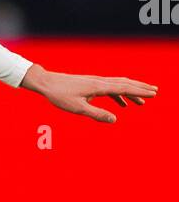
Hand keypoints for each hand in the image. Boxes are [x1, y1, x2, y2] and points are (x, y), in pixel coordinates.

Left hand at [21, 64, 157, 123]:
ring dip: (131, 92)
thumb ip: (97, 114)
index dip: (139, 91)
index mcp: (99, 86)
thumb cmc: (60, 96)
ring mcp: (96, 82)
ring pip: (118, 85)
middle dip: (140, 88)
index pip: (124, 88)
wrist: (47, 82)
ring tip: (142, 102)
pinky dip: (119, 95)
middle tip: (155, 92)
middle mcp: (100, 81)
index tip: (153, 94)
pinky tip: (122, 105)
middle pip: (125, 83)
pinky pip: (110, 89)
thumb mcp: (78, 108)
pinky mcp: (91, 84)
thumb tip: (115, 119)